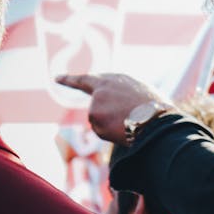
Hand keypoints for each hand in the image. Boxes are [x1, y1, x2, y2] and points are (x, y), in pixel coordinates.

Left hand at [55, 72, 172, 143]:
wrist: (155, 121)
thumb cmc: (157, 110)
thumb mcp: (142, 96)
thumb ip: (124, 97)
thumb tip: (116, 112)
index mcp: (115, 80)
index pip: (88, 79)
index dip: (72, 80)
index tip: (57, 78)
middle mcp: (102, 88)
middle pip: (94, 105)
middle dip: (84, 96)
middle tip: (72, 87)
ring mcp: (96, 102)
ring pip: (99, 121)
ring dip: (111, 127)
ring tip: (131, 123)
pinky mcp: (94, 116)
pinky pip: (101, 131)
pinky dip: (111, 135)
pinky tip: (123, 130)